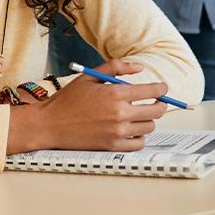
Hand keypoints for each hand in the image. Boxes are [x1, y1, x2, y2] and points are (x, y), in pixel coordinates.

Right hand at [7, 59, 167, 153]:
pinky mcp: (112, 147)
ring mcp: (117, 132)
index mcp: (115, 94)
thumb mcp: (91, 75)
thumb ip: (117, 67)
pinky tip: (133, 129)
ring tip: (140, 114)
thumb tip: (140, 67)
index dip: (161, 89)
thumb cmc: (70, 99)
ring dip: (148, 120)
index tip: (163, 88)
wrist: (51, 124)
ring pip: (149, 127)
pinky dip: (140, 137)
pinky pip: (138, 144)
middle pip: (155, 111)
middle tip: (157, 101)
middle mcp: (119, 114)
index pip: (151, 91)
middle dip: (160, 104)